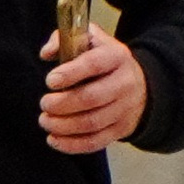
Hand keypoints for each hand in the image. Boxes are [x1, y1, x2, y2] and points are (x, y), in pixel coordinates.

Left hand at [39, 26, 148, 152]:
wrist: (139, 84)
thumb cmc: (104, 59)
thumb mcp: (90, 39)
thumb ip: (64, 39)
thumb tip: (46, 53)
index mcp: (116, 56)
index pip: (94, 64)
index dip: (70, 73)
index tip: (50, 81)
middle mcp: (125, 83)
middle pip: (92, 98)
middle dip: (62, 104)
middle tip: (44, 104)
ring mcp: (125, 109)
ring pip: (92, 123)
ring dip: (63, 126)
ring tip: (45, 121)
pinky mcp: (121, 129)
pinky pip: (96, 141)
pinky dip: (72, 144)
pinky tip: (53, 139)